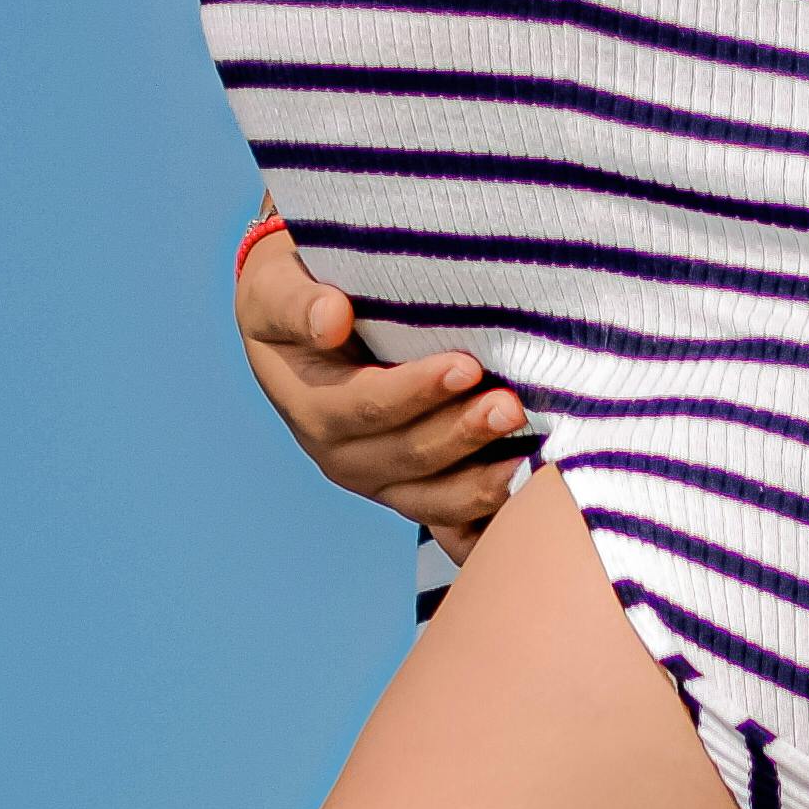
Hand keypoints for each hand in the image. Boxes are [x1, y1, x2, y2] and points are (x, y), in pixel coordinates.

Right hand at [231, 218, 531, 560]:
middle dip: (461, 434)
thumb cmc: (297, 294)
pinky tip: (530, 508)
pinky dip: (490, 520)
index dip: (415, 391)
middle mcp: (342, 456)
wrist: (308, 323)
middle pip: (407, 456)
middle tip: (510, 405)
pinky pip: (454, 521)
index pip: (365, 406)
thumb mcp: (277, 287)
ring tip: (530, 455)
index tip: (465, 365)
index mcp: (311, 408)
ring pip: (434, 499)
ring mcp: (381, 481)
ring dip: (482, 482)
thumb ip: (297, 304)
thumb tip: (331, 320)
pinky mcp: (415, 491)